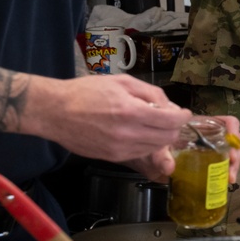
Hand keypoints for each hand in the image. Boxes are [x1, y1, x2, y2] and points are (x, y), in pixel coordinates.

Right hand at [23, 73, 191, 164]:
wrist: (55, 111)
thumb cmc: (87, 92)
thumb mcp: (122, 82)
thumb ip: (150, 93)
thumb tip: (169, 106)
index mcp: (132, 112)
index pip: (171, 121)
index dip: (183, 116)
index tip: (184, 112)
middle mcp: (127, 134)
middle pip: (167, 138)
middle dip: (173, 127)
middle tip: (168, 117)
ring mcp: (119, 149)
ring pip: (155, 148)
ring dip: (160, 137)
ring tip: (152, 123)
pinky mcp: (111, 158)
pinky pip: (139, 154)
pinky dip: (146, 144)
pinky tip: (138, 132)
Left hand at [126, 115, 239, 183]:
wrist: (145, 158)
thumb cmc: (153, 146)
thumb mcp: (156, 147)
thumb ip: (160, 155)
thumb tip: (169, 168)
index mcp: (202, 126)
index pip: (227, 122)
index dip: (234, 132)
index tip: (231, 147)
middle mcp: (210, 137)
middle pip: (235, 140)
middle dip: (237, 154)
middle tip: (230, 168)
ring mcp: (211, 152)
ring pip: (233, 154)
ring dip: (234, 166)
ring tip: (228, 178)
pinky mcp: (208, 167)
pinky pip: (223, 168)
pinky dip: (227, 175)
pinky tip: (224, 183)